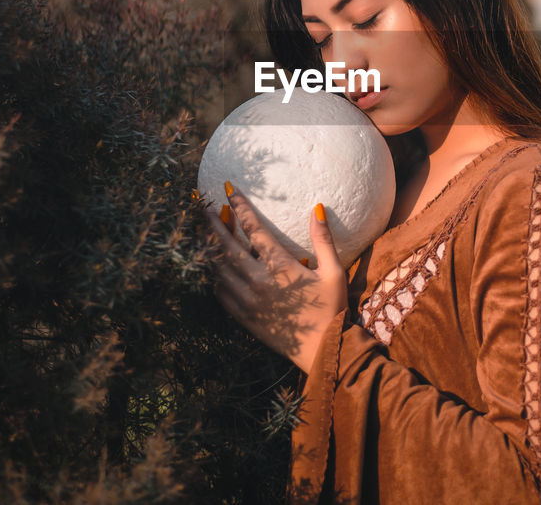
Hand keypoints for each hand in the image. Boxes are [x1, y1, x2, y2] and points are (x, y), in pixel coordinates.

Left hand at [205, 183, 347, 373]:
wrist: (324, 350)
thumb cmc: (332, 308)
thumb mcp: (334, 271)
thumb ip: (323, 239)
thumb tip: (317, 207)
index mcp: (282, 268)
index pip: (254, 230)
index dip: (241, 207)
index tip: (230, 190)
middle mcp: (260, 283)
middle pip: (228, 247)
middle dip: (215, 225)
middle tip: (205, 208)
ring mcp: (248, 302)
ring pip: (220, 270)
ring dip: (211, 250)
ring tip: (206, 235)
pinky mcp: (244, 318)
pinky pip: (221, 294)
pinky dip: (215, 278)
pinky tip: (215, 269)